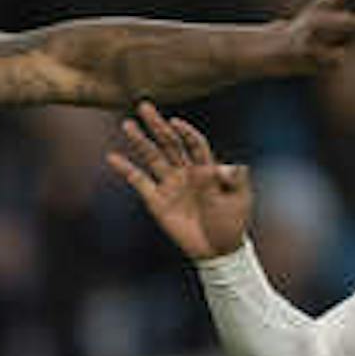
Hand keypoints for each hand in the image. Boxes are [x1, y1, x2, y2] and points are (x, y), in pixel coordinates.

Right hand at [106, 101, 253, 261]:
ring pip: (152, 157)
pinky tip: (113, 157)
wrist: (217, 249)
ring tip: (128, 124)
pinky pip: (139, 181)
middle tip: (144, 105)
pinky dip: (126, 169)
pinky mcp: (156, 201)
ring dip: (140, 141)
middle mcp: (186, 171)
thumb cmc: (232, 223)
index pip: (194, 144)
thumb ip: (237, 180)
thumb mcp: (240, 200)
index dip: (185, 133)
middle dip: (157, 125)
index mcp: (206, 168)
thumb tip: (232, 166)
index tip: (175, 122)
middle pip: (170, 143)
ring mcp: (170, 185)